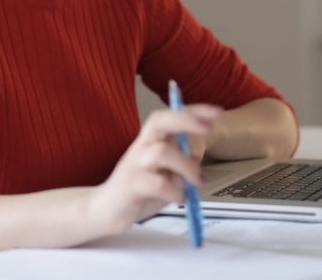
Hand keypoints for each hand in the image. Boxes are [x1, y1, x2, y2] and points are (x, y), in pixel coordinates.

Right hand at [85, 104, 221, 236]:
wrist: (105, 210)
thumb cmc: (138, 190)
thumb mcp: (165, 174)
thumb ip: (179, 164)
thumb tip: (197, 157)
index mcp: (150, 140)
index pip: (170, 116)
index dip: (192, 111)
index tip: (217, 111)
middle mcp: (141, 146)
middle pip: (159, 121)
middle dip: (185, 120)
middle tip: (208, 128)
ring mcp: (134, 164)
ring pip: (162, 152)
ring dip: (186, 166)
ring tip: (197, 182)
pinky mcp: (130, 185)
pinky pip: (157, 183)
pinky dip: (174, 191)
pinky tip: (179, 199)